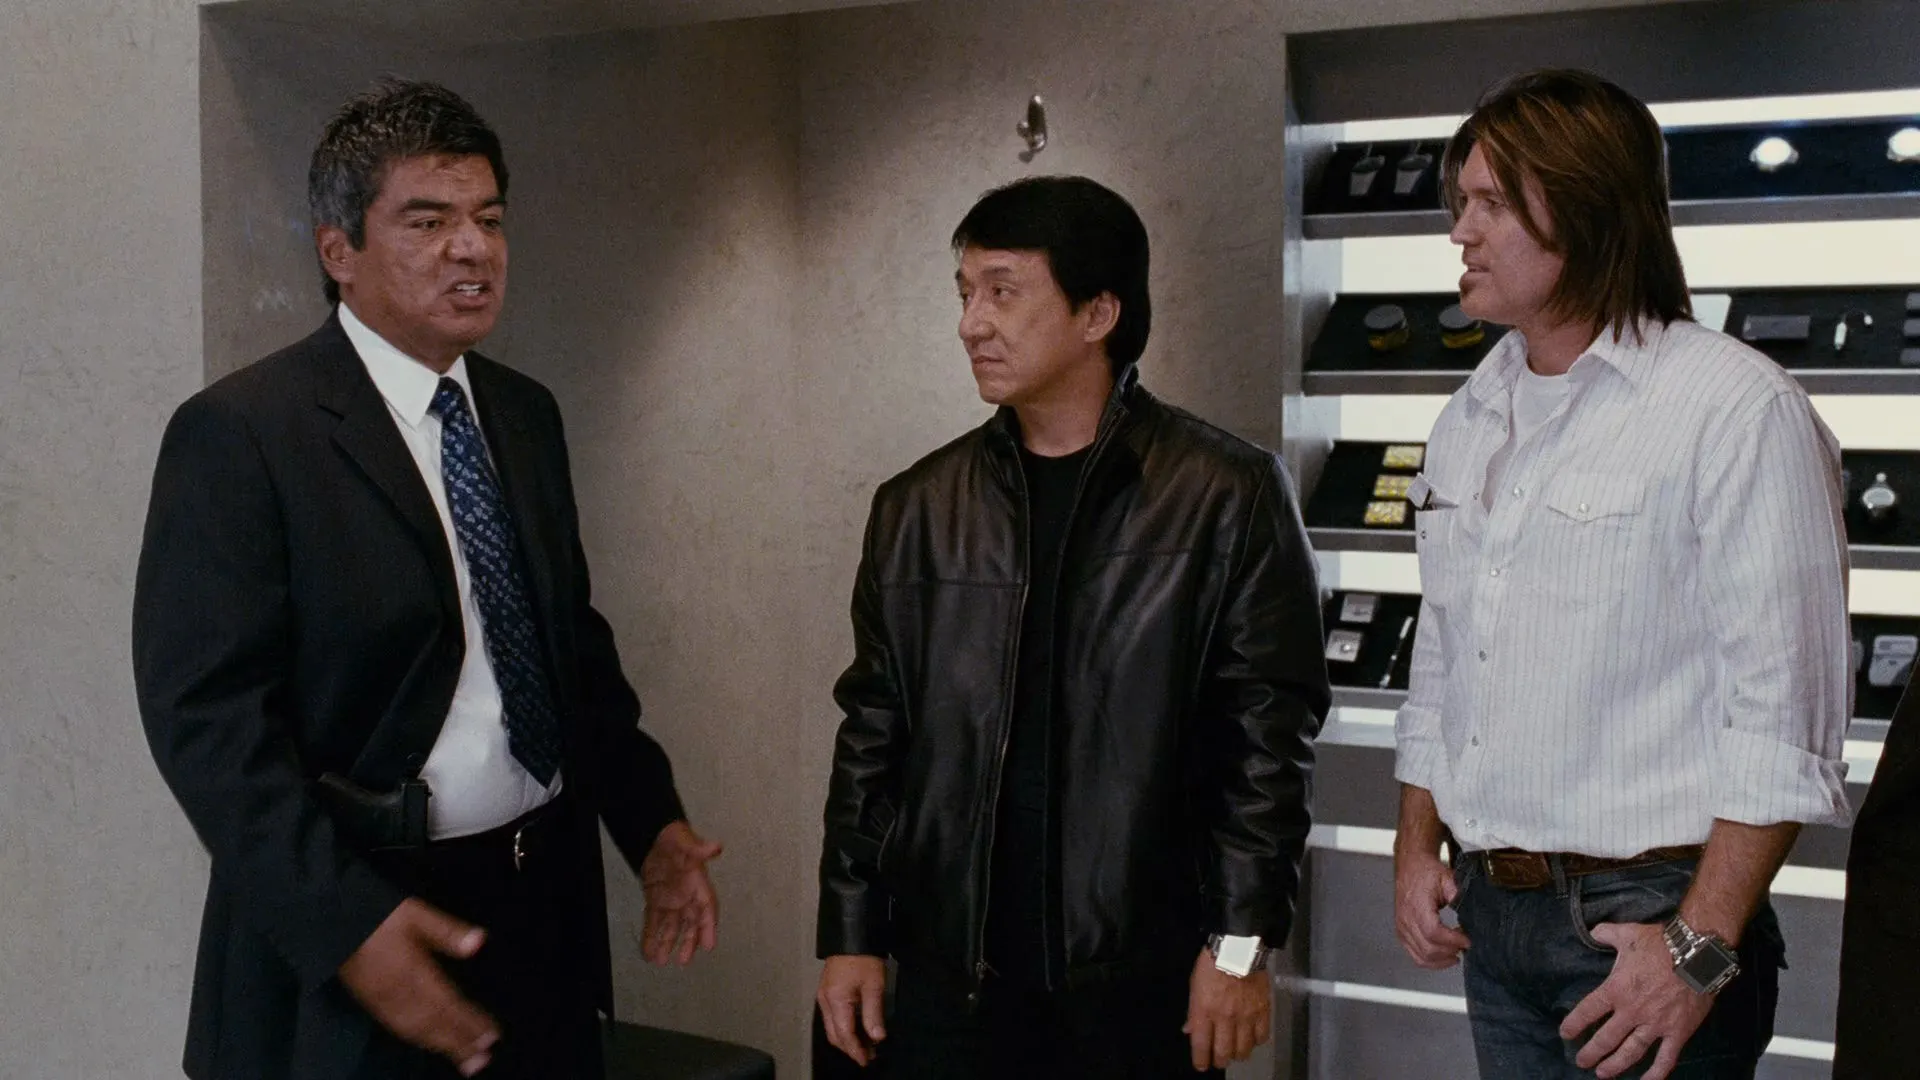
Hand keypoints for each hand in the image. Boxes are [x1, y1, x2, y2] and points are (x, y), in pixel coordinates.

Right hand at [337, 898, 497, 1076]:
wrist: (331, 921)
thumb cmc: (378, 915)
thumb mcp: (416, 913)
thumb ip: (447, 931)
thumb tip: (479, 943)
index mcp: (414, 971)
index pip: (448, 1003)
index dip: (470, 1021)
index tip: (492, 1034)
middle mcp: (399, 992)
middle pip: (434, 1023)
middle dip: (460, 1042)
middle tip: (483, 1059)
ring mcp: (383, 1001)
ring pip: (416, 1030)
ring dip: (442, 1046)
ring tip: (464, 1059)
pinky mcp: (370, 1003)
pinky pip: (398, 1028)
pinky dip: (418, 1039)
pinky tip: (429, 1043)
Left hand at [640, 820, 722, 965]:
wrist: (657, 837)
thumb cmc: (676, 839)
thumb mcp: (686, 842)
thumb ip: (698, 848)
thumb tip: (716, 847)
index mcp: (699, 886)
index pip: (707, 910)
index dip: (709, 928)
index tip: (710, 946)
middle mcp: (687, 899)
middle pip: (690, 925)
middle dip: (688, 943)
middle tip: (683, 961)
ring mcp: (671, 903)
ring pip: (671, 928)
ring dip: (666, 944)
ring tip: (660, 961)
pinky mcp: (656, 903)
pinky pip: (653, 924)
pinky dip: (651, 937)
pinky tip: (647, 952)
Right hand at [816, 954, 888, 1066]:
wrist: (852, 935)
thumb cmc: (863, 957)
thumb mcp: (874, 986)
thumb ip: (873, 1013)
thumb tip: (877, 1036)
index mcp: (835, 1000)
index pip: (845, 1034)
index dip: (856, 1050)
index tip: (866, 1060)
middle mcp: (825, 1001)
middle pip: (835, 1035)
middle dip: (851, 1048)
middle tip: (868, 1055)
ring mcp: (824, 996)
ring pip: (832, 1028)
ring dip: (847, 1039)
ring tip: (865, 1044)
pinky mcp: (827, 992)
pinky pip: (832, 1017)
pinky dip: (843, 1027)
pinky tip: (857, 1028)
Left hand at [1184, 947, 1271, 1070]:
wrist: (1239, 949)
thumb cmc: (1211, 964)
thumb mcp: (1194, 986)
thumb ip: (1193, 1011)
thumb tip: (1189, 1030)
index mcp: (1204, 1011)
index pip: (1201, 1045)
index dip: (1200, 1060)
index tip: (1200, 1065)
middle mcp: (1225, 1018)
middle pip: (1223, 1052)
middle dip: (1219, 1060)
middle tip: (1218, 1059)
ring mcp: (1246, 1016)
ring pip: (1243, 1049)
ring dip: (1237, 1054)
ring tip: (1235, 1051)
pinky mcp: (1263, 1011)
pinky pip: (1262, 1037)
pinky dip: (1256, 1042)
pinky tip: (1251, 1038)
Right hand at [1395, 850, 1469, 968]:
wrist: (1411, 865)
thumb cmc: (1427, 871)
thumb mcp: (1447, 877)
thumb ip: (1458, 895)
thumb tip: (1470, 913)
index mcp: (1417, 905)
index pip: (1433, 932)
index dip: (1453, 940)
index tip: (1467, 940)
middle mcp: (1406, 919)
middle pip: (1428, 948)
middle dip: (1450, 951)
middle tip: (1464, 945)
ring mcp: (1402, 928)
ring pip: (1421, 957)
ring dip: (1442, 960)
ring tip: (1456, 952)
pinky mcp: (1402, 933)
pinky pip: (1415, 956)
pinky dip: (1431, 961)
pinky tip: (1444, 956)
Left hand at [1560, 922, 1714, 1079]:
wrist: (1697, 953)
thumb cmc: (1660, 943)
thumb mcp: (1627, 933)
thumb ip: (1606, 933)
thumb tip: (1594, 931)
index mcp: (1617, 989)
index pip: (1588, 1011)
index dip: (1574, 1024)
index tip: (1566, 1033)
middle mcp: (1633, 1011)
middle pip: (1606, 1038)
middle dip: (1591, 1052)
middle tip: (1581, 1061)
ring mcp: (1655, 1024)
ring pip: (1631, 1052)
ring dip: (1615, 1065)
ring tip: (1602, 1074)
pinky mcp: (1678, 1031)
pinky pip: (1666, 1058)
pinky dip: (1657, 1073)